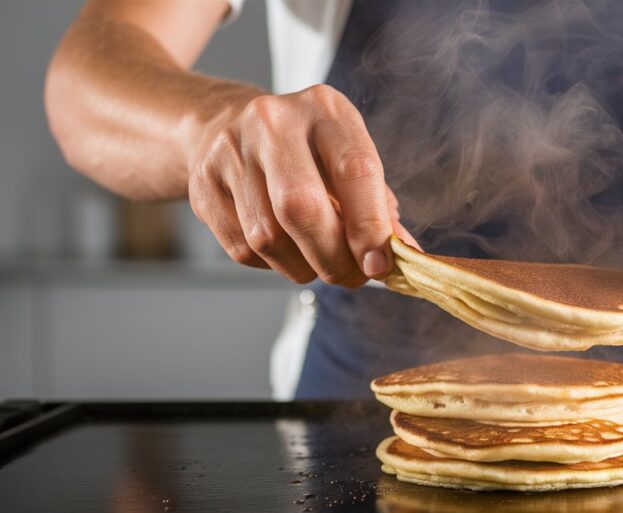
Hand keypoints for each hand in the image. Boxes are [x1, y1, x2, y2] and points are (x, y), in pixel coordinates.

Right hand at [188, 84, 417, 286]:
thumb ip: (379, 207)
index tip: (381, 265)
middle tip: (351, 277)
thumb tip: (403, 256)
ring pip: (269, 237)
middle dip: (333, 257)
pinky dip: (271, 264)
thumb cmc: (306, 151)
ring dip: (302, 266)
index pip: (355, 171)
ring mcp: (231, 150)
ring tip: (318, 261)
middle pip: (302, 207)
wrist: (226, 125)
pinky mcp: (203, 183)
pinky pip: (242, 249)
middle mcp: (273, 121)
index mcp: (324, 108)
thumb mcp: (349, 160)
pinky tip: (284, 249)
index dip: (370, 227)